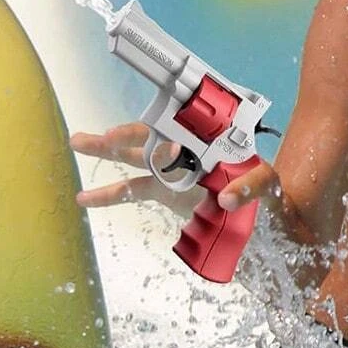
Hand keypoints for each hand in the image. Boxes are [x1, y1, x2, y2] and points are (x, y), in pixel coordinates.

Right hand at [70, 123, 279, 215]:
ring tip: (76, 142)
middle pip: (151, 136)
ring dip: (107, 152)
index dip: (159, 128)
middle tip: (96, 137)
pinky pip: (134, 189)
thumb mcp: (270, 186)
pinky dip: (110, 194)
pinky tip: (84, 198)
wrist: (268, 218)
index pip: (181, 128)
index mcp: (212, 143)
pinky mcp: (167, 191)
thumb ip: (254, 186)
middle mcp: (190, 152)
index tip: (144, 135)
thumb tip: (228, 198)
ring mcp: (175, 171)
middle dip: (124, 135)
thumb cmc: (270, 195)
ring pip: (136, 157)